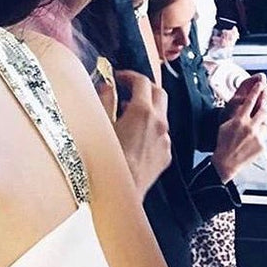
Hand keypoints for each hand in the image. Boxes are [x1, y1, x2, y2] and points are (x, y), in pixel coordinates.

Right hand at [112, 70, 170, 198]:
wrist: (120, 191)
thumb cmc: (106, 158)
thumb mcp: (100, 123)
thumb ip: (104, 99)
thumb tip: (107, 86)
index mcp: (143, 111)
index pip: (142, 81)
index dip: (129, 75)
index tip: (118, 77)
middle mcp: (159, 123)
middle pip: (159, 93)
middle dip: (144, 87)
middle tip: (128, 89)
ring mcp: (165, 140)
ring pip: (161, 114)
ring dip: (147, 108)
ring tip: (126, 114)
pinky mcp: (165, 155)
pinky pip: (161, 134)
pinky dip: (149, 128)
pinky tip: (134, 137)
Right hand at [212, 76, 266, 181]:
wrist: (226, 161)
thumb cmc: (223, 144)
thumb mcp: (225, 125)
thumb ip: (236, 117)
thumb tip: (244, 111)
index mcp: (239, 120)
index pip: (249, 101)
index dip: (255, 91)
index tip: (259, 85)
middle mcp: (249, 127)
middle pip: (262, 109)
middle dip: (265, 100)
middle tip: (266, 94)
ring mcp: (257, 136)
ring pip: (266, 123)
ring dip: (263, 121)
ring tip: (256, 123)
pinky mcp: (262, 145)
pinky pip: (265, 135)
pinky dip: (261, 134)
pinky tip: (254, 138)